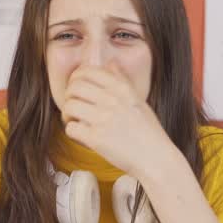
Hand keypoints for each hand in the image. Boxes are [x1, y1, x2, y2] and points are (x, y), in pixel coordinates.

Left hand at [59, 63, 175, 180]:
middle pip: (74, 87)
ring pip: (69, 106)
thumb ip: (122, 80)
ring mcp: (103, 119)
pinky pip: (71, 128)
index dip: (76, 79)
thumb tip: (111, 63)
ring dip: (67, 114)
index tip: (77, 89)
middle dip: (69, 96)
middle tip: (73, 106)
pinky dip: (72, 131)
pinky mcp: (96, 139)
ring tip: (74, 120)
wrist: (155, 158)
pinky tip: (80, 134)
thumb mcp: (138, 100)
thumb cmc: (148, 132)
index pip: (87, 71)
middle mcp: (112, 101)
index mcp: (122, 89)